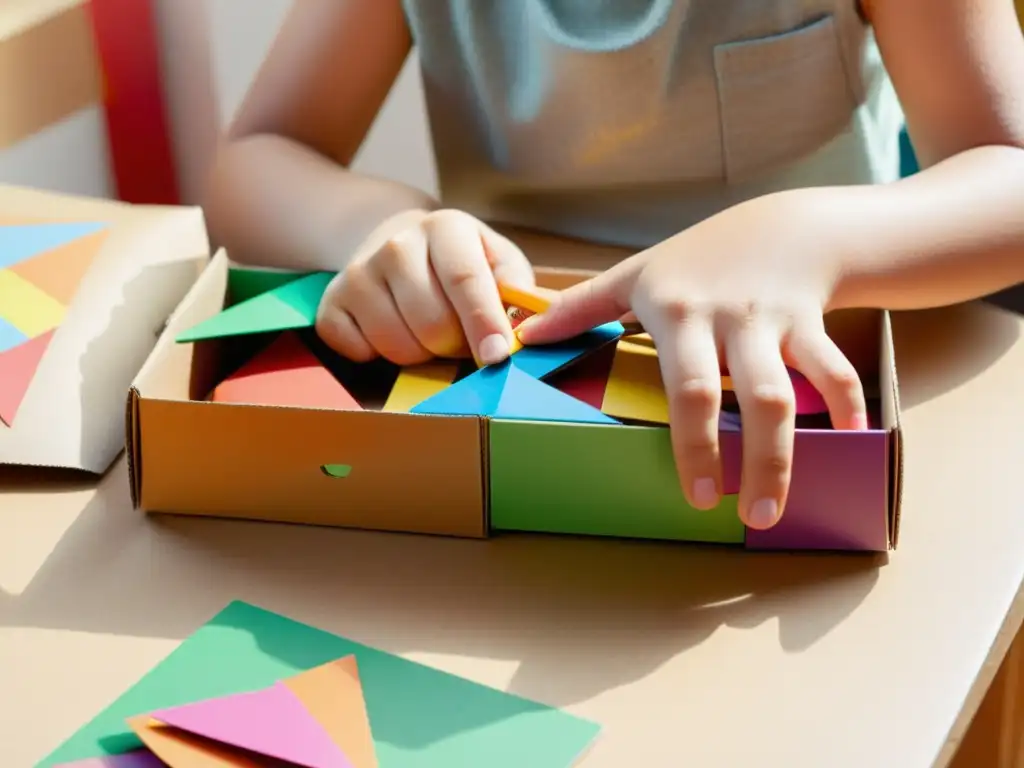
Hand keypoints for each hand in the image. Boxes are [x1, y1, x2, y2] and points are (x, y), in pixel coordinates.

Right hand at [316, 209, 534, 364]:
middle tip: (460, 337)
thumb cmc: (459, 262)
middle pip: (432, 324)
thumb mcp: (498, 261)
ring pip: (397, 345)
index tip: (496, 357)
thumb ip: (518, 291)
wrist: (397, 243)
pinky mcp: (330, 304)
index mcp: (446, 228)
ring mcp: (358, 274)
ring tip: (428, 332)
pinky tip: (392, 332)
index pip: (464, 280)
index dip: (483, 323)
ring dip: (421, 354)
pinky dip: (380, 356)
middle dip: (455, 346)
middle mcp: (396, 245)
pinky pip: (359, 352)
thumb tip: (526, 327)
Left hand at [517, 191, 867, 529]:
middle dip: (752, 459)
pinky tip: (853, 440)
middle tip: (747, 515)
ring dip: (790, 453)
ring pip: (789, 393)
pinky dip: (848, 405)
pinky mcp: (811, 324)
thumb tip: (523, 335)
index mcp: (676, 312)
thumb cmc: (697, 258)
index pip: (685, 387)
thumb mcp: (636, 274)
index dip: (693, 443)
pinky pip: (833, 370)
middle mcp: (727, 319)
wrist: (778, 225)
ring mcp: (773, 322)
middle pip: (744, 396)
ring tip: (779, 507)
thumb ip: (582, 305)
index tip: (698, 495)